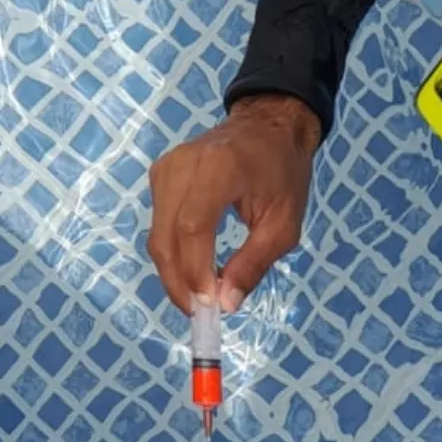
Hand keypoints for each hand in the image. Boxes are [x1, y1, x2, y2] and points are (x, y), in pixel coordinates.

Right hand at [147, 94, 320, 312]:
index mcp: (220, 168)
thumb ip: (254, 264)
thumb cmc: (283, 175)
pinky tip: (193, 268)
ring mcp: (166, 167)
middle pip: (165, 234)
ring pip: (157, 233)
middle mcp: (183, 164)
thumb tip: (226, 304)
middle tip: (199, 313)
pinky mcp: (160, 174)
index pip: (193, 226)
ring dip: (173, 271)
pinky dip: (173, 251)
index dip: (194, 270)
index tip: (207, 304)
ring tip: (198, 296)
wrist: (268, 127)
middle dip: (178, 281)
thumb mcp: (283, 225)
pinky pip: (159, 222)